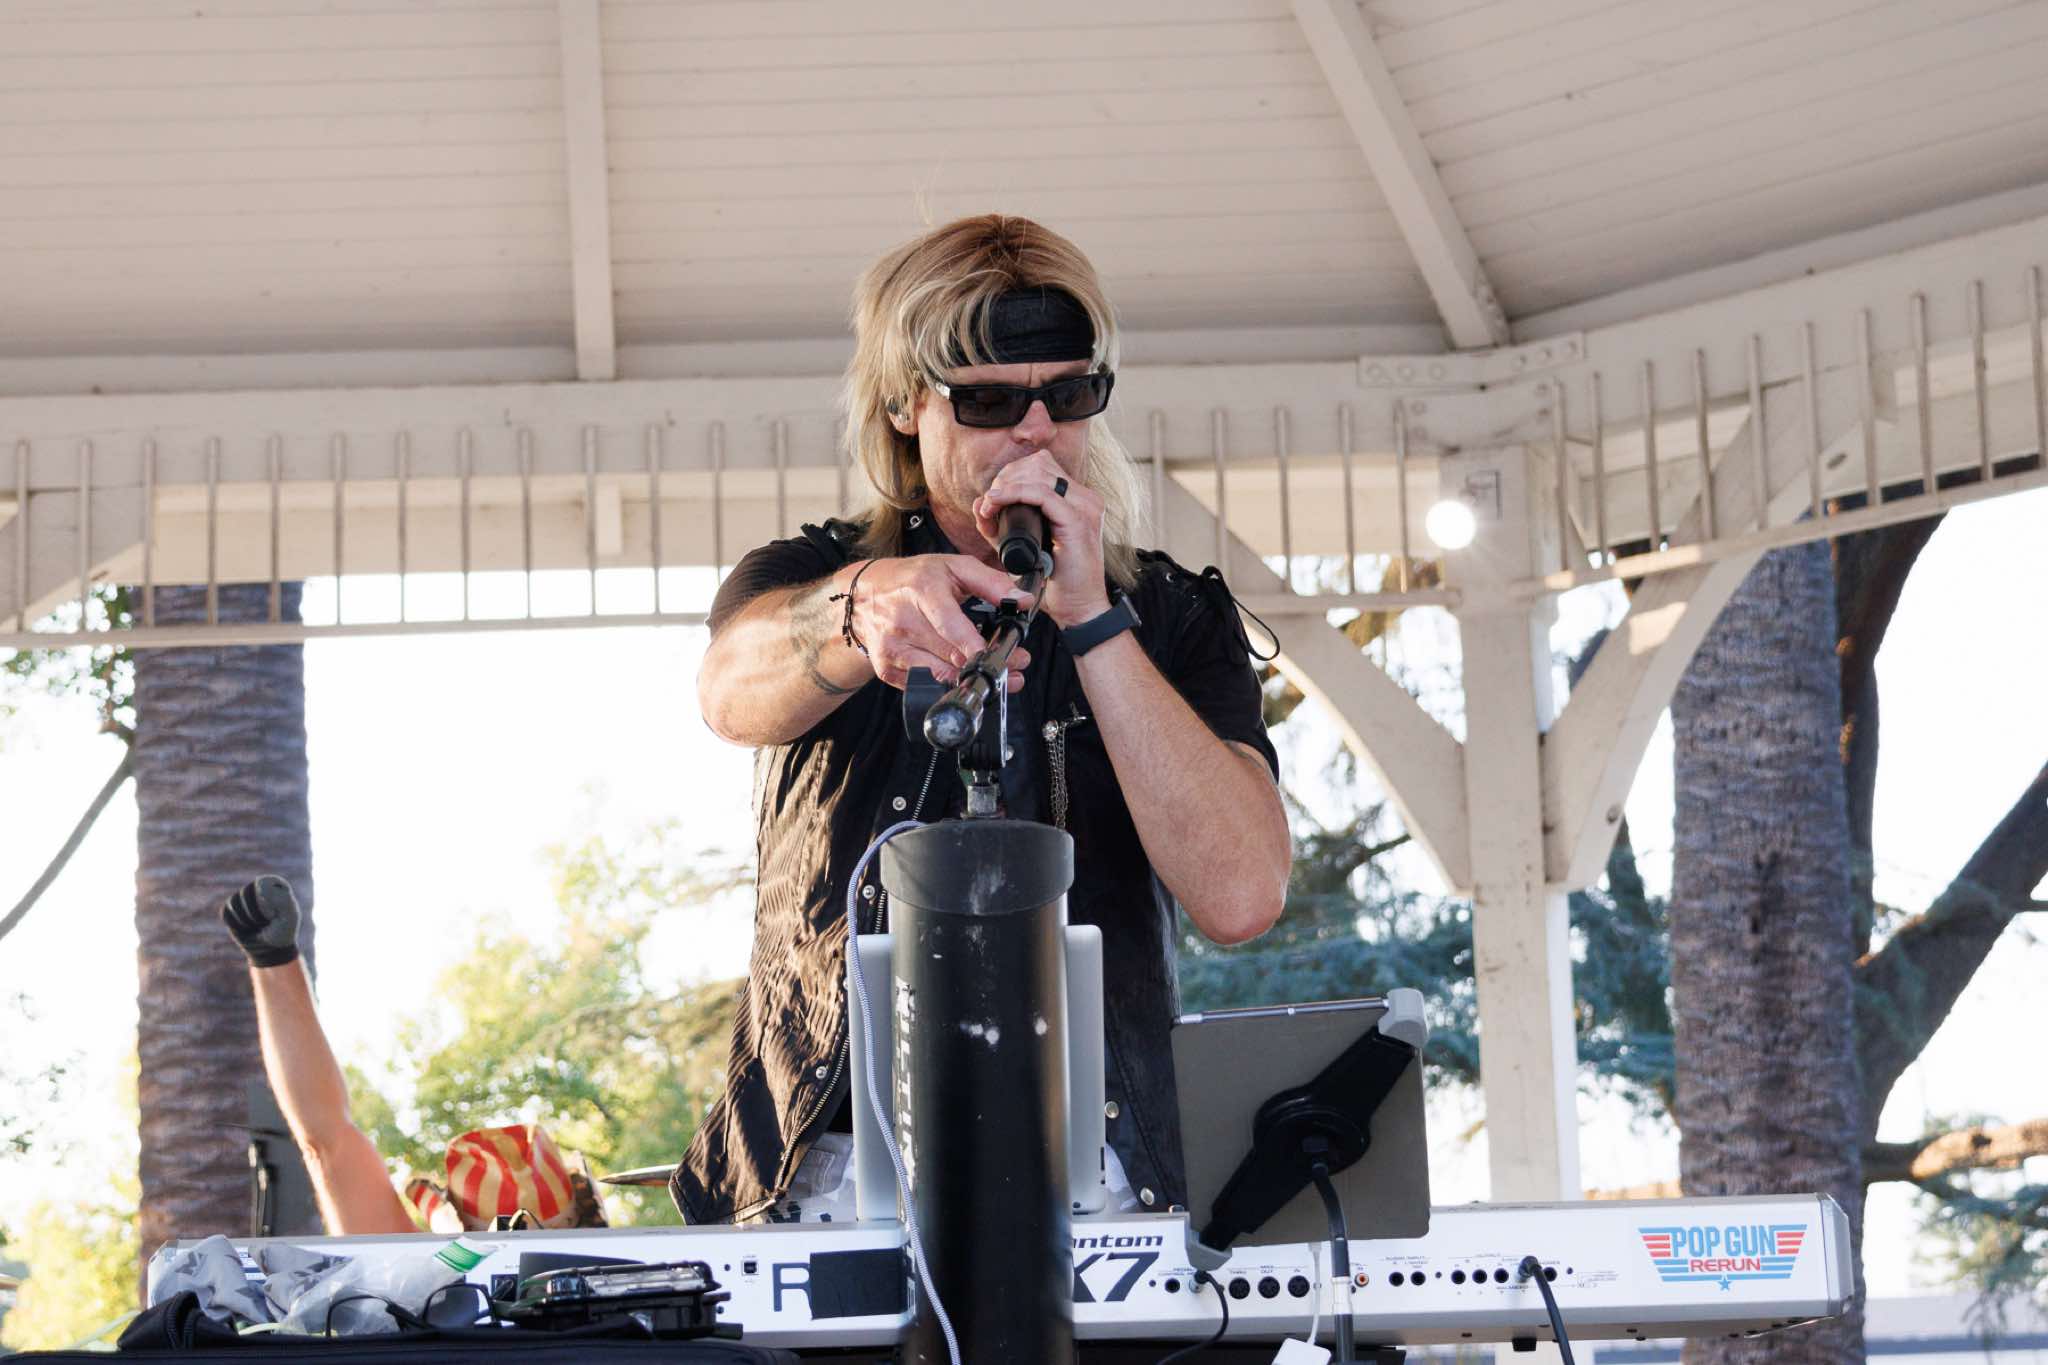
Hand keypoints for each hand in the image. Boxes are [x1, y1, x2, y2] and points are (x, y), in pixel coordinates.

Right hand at [221, 875, 301, 967]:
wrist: (272, 949)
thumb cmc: (283, 931)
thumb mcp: (289, 917)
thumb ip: (281, 899)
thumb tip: (261, 886)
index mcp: (276, 885)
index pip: (262, 883)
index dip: (264, 901)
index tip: (272, 915)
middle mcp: (258, 888)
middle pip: (246, 893)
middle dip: (254, 913)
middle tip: (265, 923)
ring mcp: (243, 898)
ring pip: (234, 902)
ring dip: (245, 919)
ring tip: (257, 926)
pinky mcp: (232, 909)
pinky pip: (226, 913)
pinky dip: (235, 924)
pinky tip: (246, 928)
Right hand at [847, 554, 1033, 691]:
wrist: (862, 595)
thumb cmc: (912, 579)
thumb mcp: (952, 567)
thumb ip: (990, 581)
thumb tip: (1022, 600)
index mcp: (922, 591)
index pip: (953, 628)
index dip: (979, 648)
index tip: (1006, 658)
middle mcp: (903, 622)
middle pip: (952, 657)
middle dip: (989, 665)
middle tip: (1016, 667)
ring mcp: (892, 648)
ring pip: (940, 677)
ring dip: (972, 680)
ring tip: (995, 676)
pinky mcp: (886, 668)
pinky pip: (923, 686)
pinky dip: (946, 684)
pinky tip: (961, 677)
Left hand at [973, 451, 1109, 627]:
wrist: (1080, 609)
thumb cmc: (1057, 582)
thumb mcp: (1024, 548)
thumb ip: (1002, 527)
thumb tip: (980, 504)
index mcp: (1078, 500)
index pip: (1041, 466)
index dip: (1012, 475)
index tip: (993, 497)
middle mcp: (1085, 498)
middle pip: (1038, 464)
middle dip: (1006, 478)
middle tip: (989, 503)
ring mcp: (1085, 507)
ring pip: (1038, 473)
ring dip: (1007, 486)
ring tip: (990, 506)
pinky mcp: (1078, 521)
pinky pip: (1042, 494)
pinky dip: (1014, 495)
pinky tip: (996, 504)